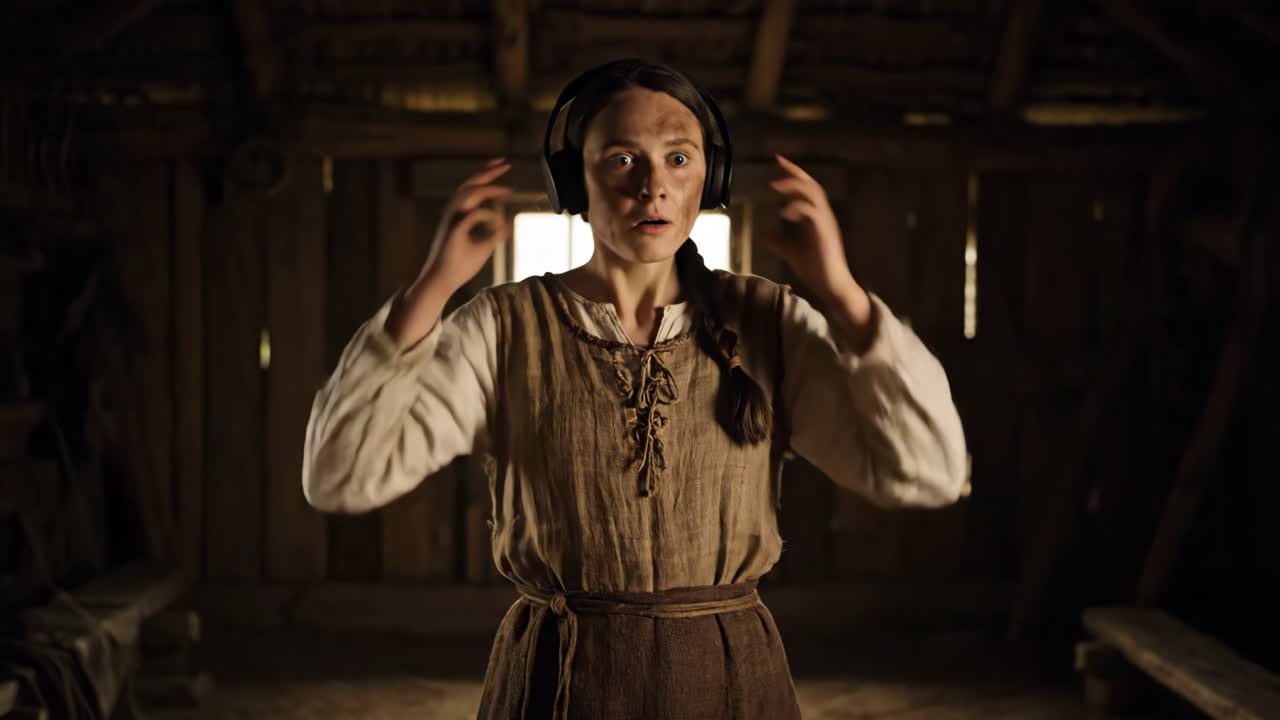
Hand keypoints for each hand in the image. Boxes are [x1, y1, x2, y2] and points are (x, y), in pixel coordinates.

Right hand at [416, 157, 513, 293]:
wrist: (440, 282)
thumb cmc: (459, 267)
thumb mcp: (482, 248)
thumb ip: (493, 235)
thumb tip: (506, 227)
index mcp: (458, 216)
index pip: (472, 190)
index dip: (487, 179)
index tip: (504, 172)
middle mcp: (452, 214)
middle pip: (468, 185)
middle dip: (487, 172)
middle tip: (505, 163)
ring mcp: (450, 221)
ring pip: (465, 194)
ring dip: (487, 188)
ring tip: (508, 189)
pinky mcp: (451, 231)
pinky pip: (472, 215)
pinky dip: (487, 217)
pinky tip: (498, 229)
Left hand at [766, 154, 873, 344]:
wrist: (831, 286)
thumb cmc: (816, 270)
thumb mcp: (791, 252)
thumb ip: (779, 242)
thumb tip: (763, 234)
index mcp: (817, 218)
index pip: (806, 189)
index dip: (794, 174)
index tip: (779, 161)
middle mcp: (824, 216)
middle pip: (812, 185)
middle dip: (795, 172)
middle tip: (778, 161)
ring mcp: (826, 223)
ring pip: (814, 195)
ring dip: (795, 186)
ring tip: (775, 185)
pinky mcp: (825, 233)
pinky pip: (812, 213)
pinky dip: (797, 208)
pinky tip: (784, 212)